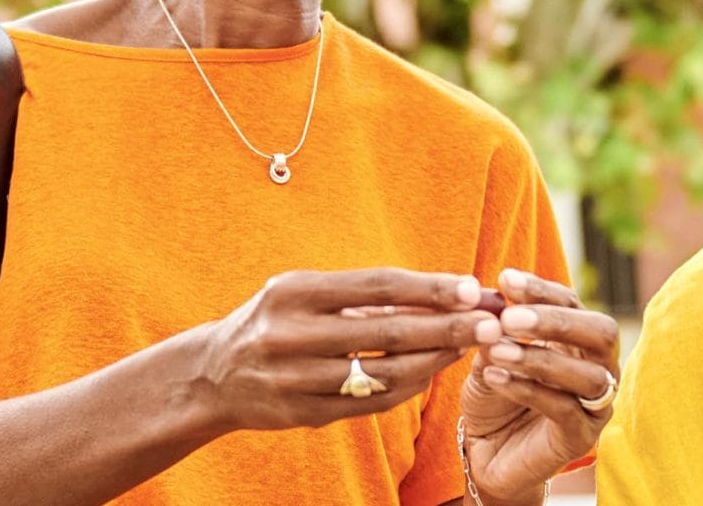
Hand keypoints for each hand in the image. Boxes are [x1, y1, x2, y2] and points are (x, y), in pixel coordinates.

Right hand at [190, 268, 501, 432]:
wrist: (213, 376)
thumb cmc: (274, 320)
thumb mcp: (301, 292)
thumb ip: (360, 294)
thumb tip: (439, 292)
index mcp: (294, 293)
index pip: (376, 286)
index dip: (429, 288)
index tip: (472, 288)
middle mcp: (292, 335)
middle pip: (388, 332)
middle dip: (446, 327)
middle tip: (490, 323)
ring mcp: (297, 380)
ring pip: (385, 373)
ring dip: (435, 361)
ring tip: (467, 346)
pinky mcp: (304, 415)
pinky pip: (371, 403)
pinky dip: (407, 387)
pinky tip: (431, 373)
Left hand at [457, 268, 619, 502]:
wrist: (487, 454)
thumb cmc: (494, 397)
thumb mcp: (490, 355)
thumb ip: (496, 333)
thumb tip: (495, 309)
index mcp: (578, 340)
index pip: (573, 303)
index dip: (542, 290)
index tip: (504, 280)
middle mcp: (599, 368)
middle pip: (600, 333)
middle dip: (556, 321)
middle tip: (509, 318)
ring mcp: (596, 405)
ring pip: (587, 375)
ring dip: (539, 358)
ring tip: (496, 351)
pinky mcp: (581, 437)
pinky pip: (564, 409)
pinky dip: (528, 389)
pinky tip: (494, 378)